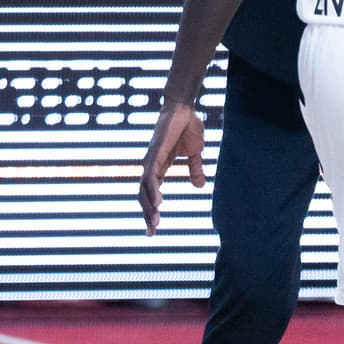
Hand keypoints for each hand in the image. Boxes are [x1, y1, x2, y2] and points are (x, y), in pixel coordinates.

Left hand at [138, 98, 206, 233]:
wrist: (183, 108)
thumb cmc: (187, 127)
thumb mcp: (193, 153)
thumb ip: (194, 169)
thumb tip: (199, 186)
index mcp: (159, 167)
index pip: (150, 193)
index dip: (151, 210)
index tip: (153, 229)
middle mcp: (151, 166)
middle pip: (144, 195)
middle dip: (147, 214)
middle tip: (150, 234)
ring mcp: (151, 159)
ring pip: (145, 188)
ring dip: (149, 207)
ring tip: (154, 224)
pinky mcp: (155, 153)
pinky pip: (152, 175)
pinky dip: (153, 190)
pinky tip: (158, 203)